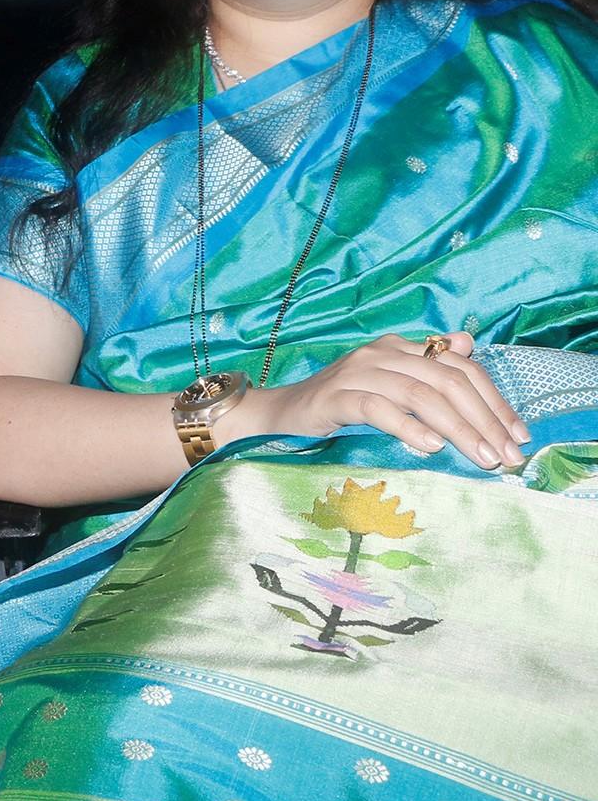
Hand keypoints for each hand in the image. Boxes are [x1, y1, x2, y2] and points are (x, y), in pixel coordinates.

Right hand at [230, 332, 527, 468]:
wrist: (280, 412)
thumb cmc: (340, 404)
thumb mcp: (390, 384)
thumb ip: (427, 367)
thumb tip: (467, 343)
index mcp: (399, 347)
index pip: (461, 366)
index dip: (495, 400)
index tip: (519, 435)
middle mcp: (382, 352)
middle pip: (447, 381)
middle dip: (485, 420)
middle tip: (507, 456)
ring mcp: (357, 372)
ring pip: (420, 394)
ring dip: (458, 429)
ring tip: (480, 457)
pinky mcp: (336, 396)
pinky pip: (379, 407)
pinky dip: (409, 426)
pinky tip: (430, 446)